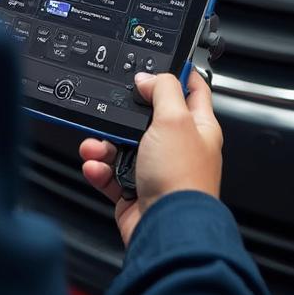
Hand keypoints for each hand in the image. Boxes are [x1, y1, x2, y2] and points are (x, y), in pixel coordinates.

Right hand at [79, 67, 222, 245]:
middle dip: (122, 115)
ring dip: (103, 144)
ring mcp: (155, 170)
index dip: (177, 73)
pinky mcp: (134, 191)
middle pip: (147, 118)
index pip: (192, 90)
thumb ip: (161, 90)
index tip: (157, 63)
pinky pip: (110, 173)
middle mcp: (178, 147)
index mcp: (198, 127)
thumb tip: (147, 78)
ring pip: (123, 146)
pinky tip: (96, 167)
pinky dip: (99, 169)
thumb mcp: (174, 119)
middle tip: (110, 111)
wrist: (166, 230)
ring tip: (95, 147)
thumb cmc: (182, 180)